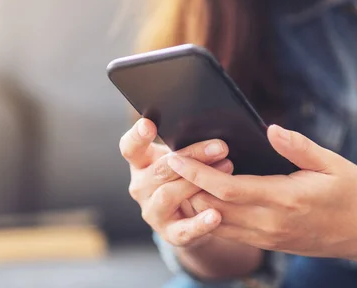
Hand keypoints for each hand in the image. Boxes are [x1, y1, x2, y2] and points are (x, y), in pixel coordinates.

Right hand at [120, 118, 233, 247]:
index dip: (137, 136)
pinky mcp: (169, 233)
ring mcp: (152, 211)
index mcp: (141, 163)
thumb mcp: (180, 158)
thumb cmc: (185, 177)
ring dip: (196, 183)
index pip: (130, 148)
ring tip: (227, 170)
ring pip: (168, 195)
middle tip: (220, 147)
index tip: (148, 123)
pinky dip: (200, 223)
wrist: (189, 217)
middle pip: (159, 169)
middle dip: (191, 156)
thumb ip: (185, 144)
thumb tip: (213, 130)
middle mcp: (141, 187)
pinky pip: (184, 229)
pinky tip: (215, 215)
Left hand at [168, 124, 356, 264]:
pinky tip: (204, 197)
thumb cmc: (353, 195)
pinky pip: (230, 232)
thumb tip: (270, 129)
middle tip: (168, 165)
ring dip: (195, 203)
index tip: (176, 157)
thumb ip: (300, 147)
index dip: (197, 173)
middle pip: (213, 208)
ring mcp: (268, 237)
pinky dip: (210, 215)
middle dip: (187, 188)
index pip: (227, 188)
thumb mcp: (334, 164)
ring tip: (180, 178)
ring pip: (217, 223)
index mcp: (284, 200)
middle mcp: (270, 223)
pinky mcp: (269, 244)